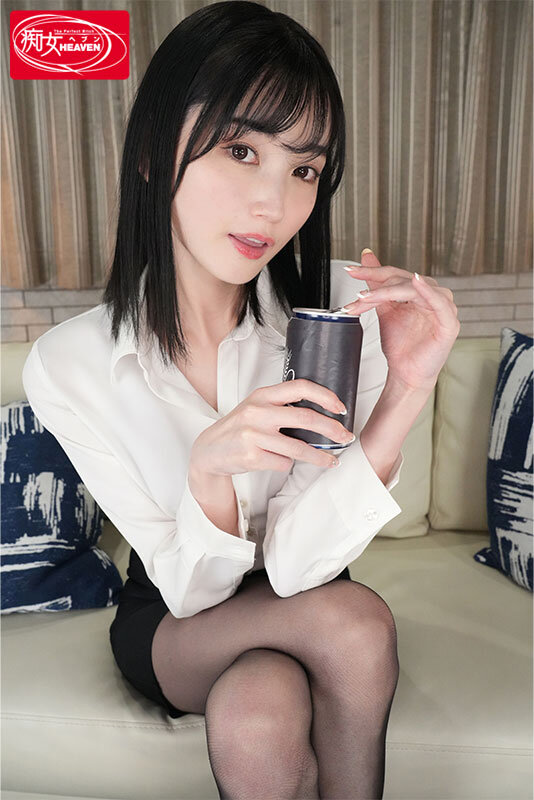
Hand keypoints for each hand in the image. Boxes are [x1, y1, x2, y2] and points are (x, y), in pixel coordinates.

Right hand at [189, 379, 354, 475]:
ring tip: (331, 461)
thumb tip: (322, 413)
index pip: (300, 387)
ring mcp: (253, 435)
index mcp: (263, 395)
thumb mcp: (257, 407)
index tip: (341, 408)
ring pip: (298, 448)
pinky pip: (283, 463)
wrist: (209, 449)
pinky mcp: (251, 456)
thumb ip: (282, 405)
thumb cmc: (240, 427)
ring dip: (319, 457)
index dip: (325, 396)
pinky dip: (287, 464)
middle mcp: (258, 412)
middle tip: (346, 437)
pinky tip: (282, 462)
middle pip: (306, 419)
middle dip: (332, 429)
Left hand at [341, 249, 460, 391]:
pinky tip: (416, 282)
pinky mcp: (449, 323)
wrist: (406, 373)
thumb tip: (366, 257)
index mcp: (419, 291)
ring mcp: (443, 308)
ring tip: (367, 298)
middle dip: (375, 289)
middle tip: (356, 296)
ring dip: (388, 292)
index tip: (351, 271)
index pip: (395, 275)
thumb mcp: (384, 309)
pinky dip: (428, 291)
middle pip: (402, 281)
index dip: (372, 272)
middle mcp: (432, 296)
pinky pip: (439, 303)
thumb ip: (376, 284)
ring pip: (414, 290)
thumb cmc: (400, 345)